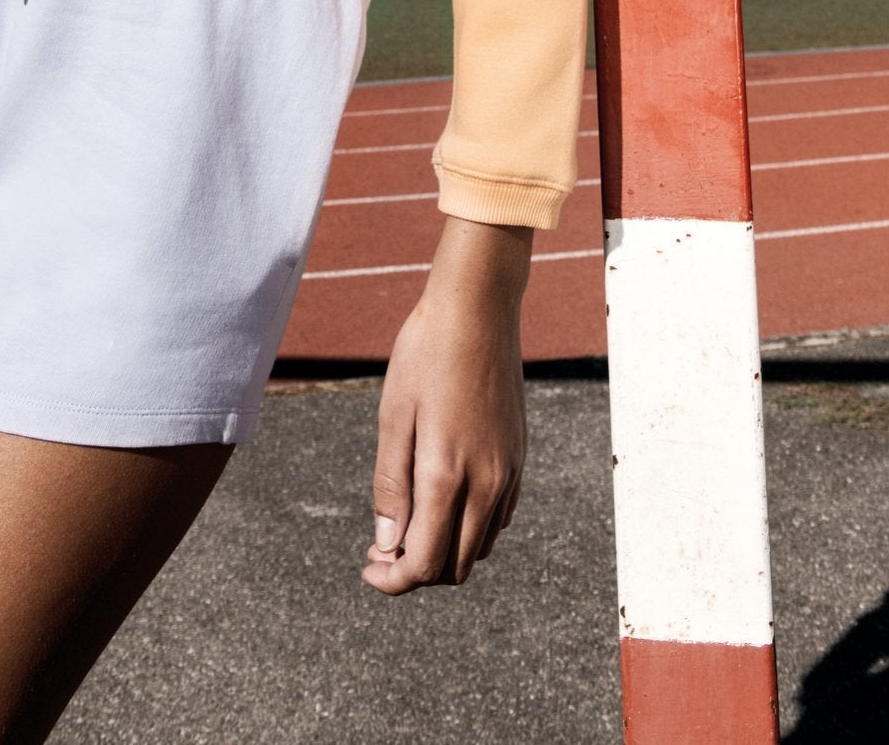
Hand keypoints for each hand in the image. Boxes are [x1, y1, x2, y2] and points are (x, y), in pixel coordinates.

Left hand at [362, 215, 530, 593]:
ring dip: (444, 550)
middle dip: (416, 570)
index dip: (393, 579)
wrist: (478, 308)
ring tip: (408, 520)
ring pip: (478, 546)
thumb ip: (391, 485)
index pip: (425, 563)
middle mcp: (488, 483)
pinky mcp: (519, 458)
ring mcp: (509, 472)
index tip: (369, 568)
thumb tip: (388, 542)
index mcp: (449, 474)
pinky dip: (468, 527)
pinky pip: (497, 518)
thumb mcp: (394, 416)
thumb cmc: (426, 353)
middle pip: (455, 567)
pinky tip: (442, 498)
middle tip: (382, 545)